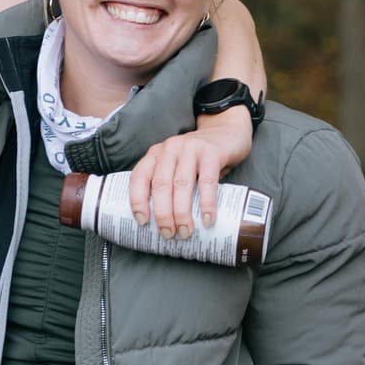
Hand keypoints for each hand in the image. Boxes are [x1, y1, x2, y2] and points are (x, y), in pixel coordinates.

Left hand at [127, 109, 252, 236]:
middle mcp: (169, 149)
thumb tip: (164, 222)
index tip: (142, 222)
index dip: (137, 200)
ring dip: (182, 212)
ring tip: (185, 231)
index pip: (139, 177)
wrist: (227, 130)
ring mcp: (190, 148)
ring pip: (181, 185)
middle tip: (168, 234)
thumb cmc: (199, 157)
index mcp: (156, 154)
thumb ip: (170, 184)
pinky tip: (207, 219)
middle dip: (162, 213)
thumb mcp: (178, 166)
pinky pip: (207, 181)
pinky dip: (206, 203)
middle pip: (160, 185)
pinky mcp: (211, 152)